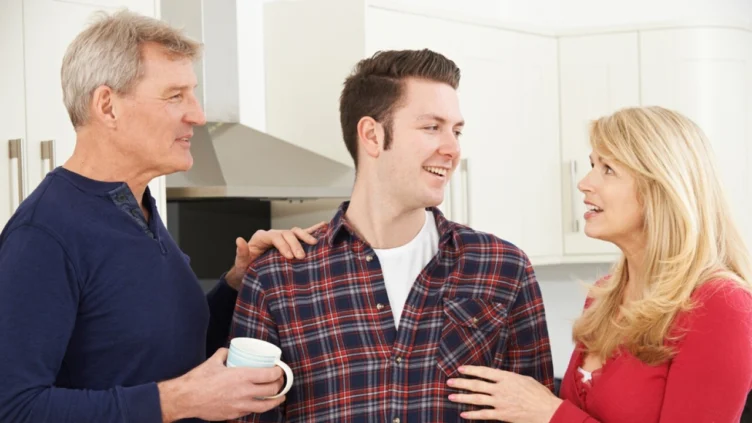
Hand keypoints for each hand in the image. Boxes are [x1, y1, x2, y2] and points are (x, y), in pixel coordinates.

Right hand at [159, 348, 286, 421]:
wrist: (186, 398)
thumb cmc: (198, 380)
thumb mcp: (214, 361)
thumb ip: (224, 354)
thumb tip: (229, 351)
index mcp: (242, 376)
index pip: (270, 375)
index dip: (279, 372)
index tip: (279, 369)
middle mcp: (244, 392)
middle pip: (272, 390)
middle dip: (280, 385)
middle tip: (280, 380)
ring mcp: (240, 405)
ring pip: (265, 406)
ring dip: (275, 400)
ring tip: (279, 397)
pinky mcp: (234, 414)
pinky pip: (251, 411)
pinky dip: (258, 406)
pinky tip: (259, 403)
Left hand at [226, 222, 325, 289]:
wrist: (249, 275)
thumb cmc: (245, 270)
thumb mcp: (241, 264)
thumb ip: (242, 253)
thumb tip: (239, 240)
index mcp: (261, 237)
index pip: (275, 236)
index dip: (283, 244)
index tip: (290, 257)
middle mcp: (273, 235)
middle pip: (287, 234)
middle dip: (295, 244)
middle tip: (301, 257)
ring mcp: (282, 238)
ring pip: (296, 232)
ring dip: (305, 237)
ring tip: (314, 244)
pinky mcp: (290, 244)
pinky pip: (302, 235)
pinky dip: (312, 230)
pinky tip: (323, 226)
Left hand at [447, 365, 561, 422]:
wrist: (547, 411)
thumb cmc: (539, 395)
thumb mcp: (524, 379)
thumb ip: (510, 378)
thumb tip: (500, 378)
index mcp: (506, 377)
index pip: (484, 372)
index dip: (471, 370)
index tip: (461, 369)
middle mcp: (501, 389)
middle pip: (476, 384)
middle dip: (461, 383)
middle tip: (449, 381)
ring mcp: (500, 402)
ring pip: (476, 399)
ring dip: (462, 397)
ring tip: (451, 396)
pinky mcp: (502, 415)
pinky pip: (484, 414)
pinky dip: (473, 414)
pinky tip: (464, 414)